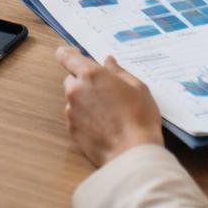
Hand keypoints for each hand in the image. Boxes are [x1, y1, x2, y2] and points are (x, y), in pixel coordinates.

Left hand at [56, 46, 163, 167]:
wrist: (132, 153)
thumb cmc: (140, 117)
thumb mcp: (137, 87)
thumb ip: (118, 72)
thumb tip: (108, 61)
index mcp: (91, 75)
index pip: (68, 57)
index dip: (67, 54)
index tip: (70, 54)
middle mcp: (76, 90)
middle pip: (71, 80)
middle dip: (84, 82)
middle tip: (104, 91)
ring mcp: (71, 112)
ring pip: (73, 100)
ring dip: (84, 101)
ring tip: (107, 113)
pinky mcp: (71, 130)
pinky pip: (75, 117)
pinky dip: (84, 118)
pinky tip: (102, 126)